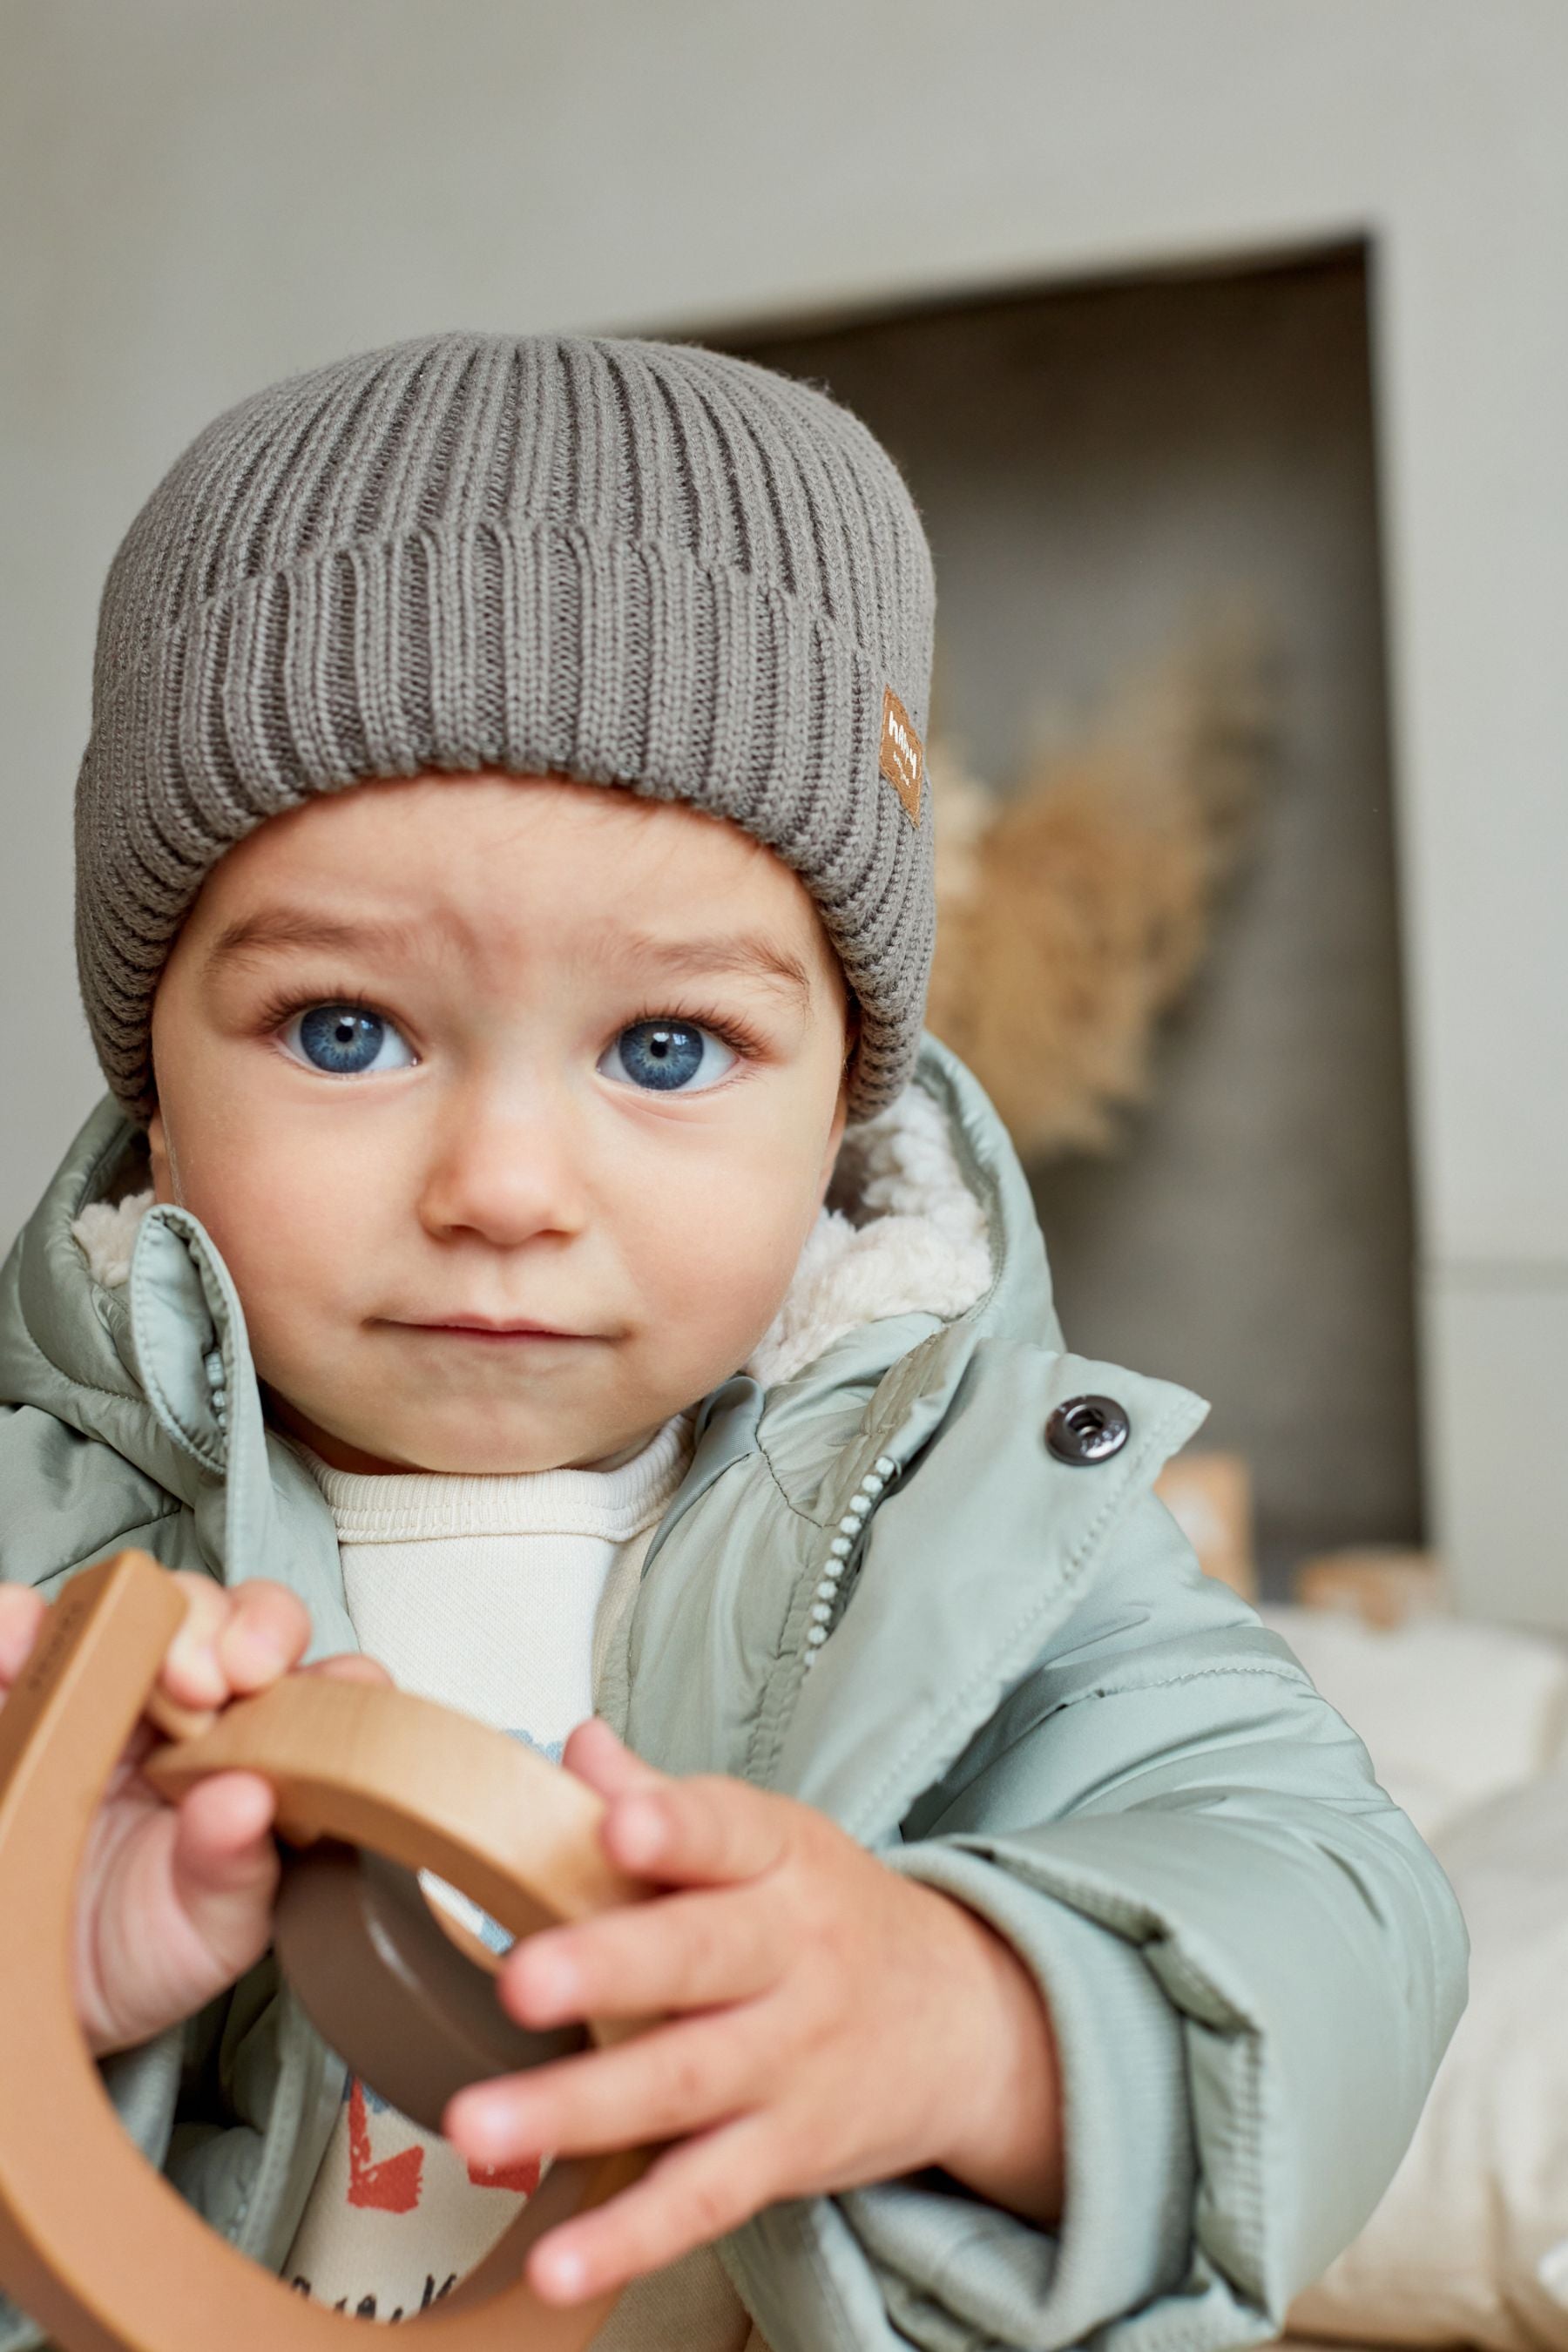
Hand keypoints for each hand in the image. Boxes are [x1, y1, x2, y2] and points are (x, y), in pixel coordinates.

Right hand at [0, 1573, 388, 2057]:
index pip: (321, 1684)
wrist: (43, 1982)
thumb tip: (248, 1802)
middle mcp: (203, 1705)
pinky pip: (27, 1626)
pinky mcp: (35, 1689)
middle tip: (210, 1684)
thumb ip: (233, 1874)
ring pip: (144, 1601)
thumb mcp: (202, 1934)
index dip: (321, 1675)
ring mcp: (118, 1688)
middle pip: (236, 1617)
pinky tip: (23, 1653)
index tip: (290, 1698)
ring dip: (147, 1618)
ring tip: (143, 1674)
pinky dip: (23, 1624)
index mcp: (268, 1752)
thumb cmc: (144, 1948)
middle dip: (231, 1630)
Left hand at [443, 1719, 1062, 2304]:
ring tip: (479, 2127)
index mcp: (779, 1860)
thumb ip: (668, 1798)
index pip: (729, 1832)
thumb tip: (579, 1748)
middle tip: (521, 1981)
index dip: (677, 1827)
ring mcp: (789, 2061)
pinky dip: (629, 2237)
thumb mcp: (769, 1841)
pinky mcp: (783, 2154)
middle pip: (699, 1960)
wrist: (963, 2021)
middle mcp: (790, 1957)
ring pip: (682, 2085)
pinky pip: (702, 2198)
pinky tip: (558, 2263)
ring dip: (578, 2110)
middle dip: (608, 1969)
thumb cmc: (831, 1917)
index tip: (619, 1822)